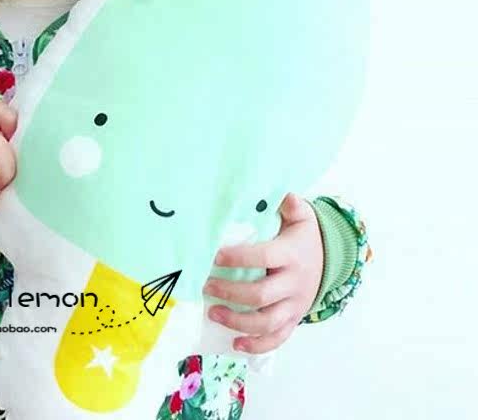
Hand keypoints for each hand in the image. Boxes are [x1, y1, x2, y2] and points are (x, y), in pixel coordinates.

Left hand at [203, 192, 323, 353]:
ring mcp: (295, 305)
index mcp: (291, 255)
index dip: (238, 257)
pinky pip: (277, 339)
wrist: (331, 262)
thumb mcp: (301, 216)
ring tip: (212, 312)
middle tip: (205, 285)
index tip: (213, 256)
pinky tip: (235, 343)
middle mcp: (294, 283)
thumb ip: (289, 203)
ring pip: (267, 321)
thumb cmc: (304, 236)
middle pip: (261, 295)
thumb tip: (280, 192)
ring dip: (237, 321)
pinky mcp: (294, 320)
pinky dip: (256, 345)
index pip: (263, 257)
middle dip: (230, 292)